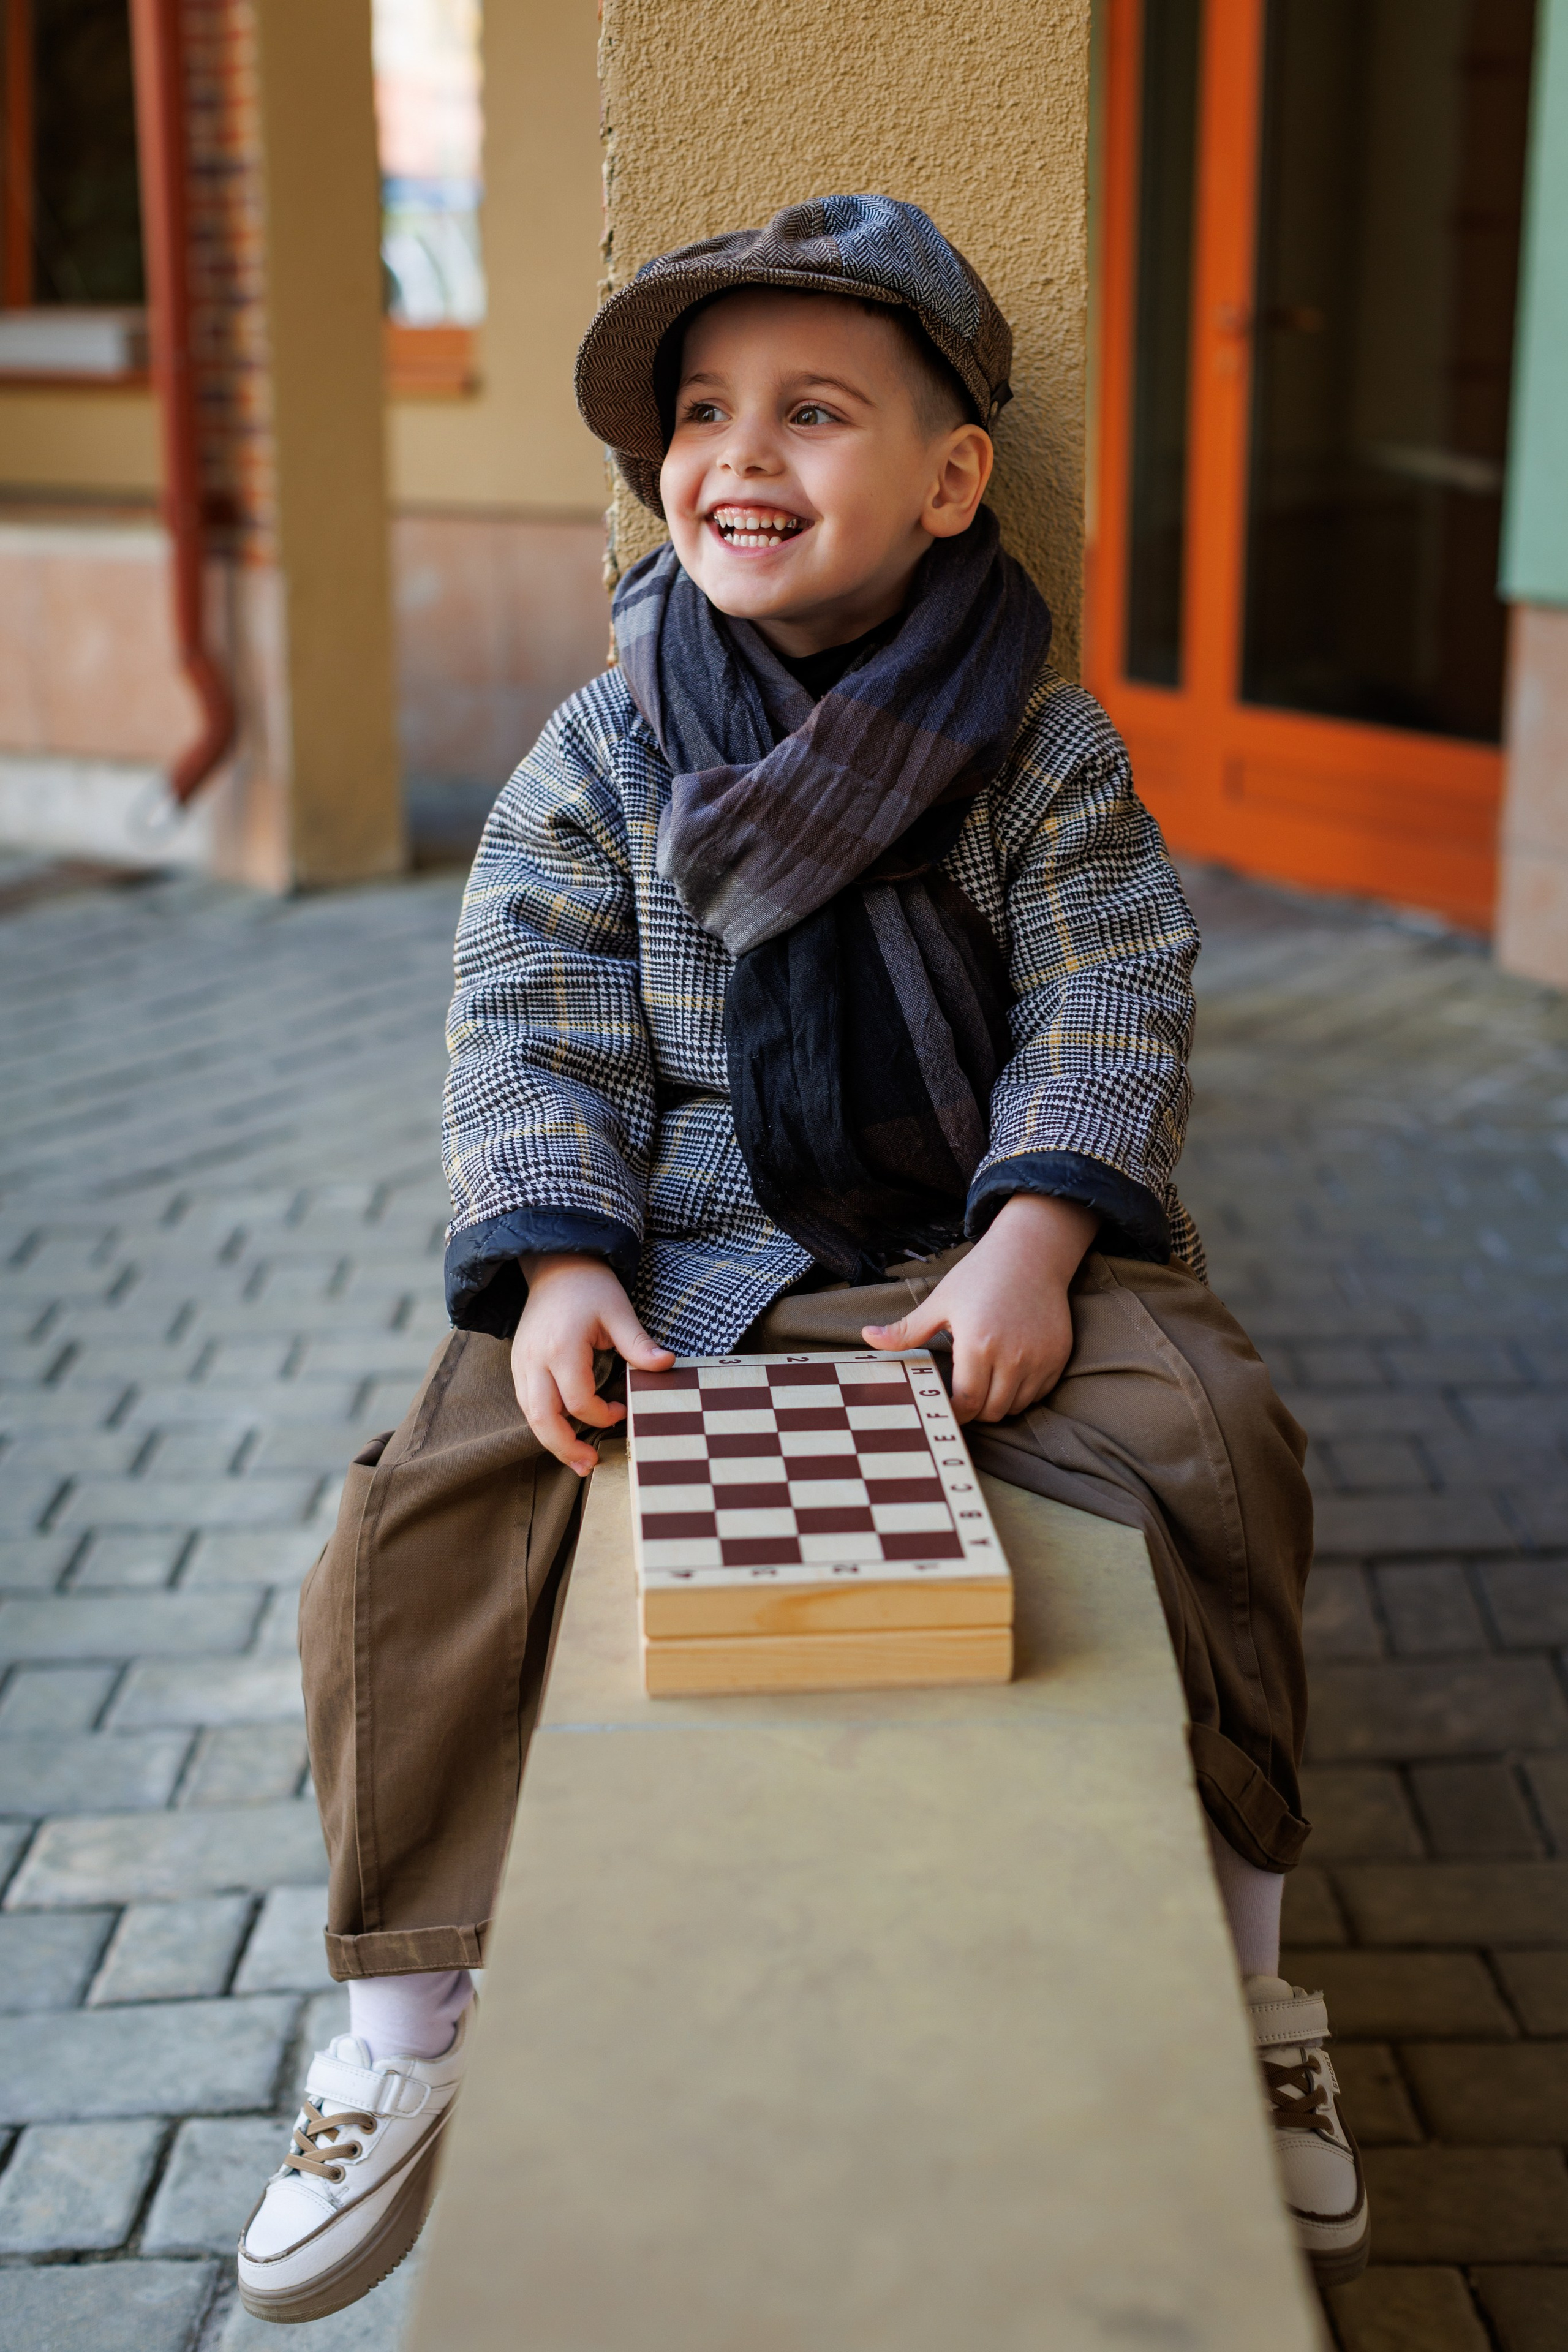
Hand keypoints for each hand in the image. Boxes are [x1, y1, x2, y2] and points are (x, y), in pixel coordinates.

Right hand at [511, 1253, 673, 1474]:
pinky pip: (526, 1402)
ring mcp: (521, 1362)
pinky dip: (543, 1422)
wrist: (556, 1263)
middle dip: (565, 1447)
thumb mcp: (619, 1311)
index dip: (602, 1414)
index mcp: (562, 1347)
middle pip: (542, 1418)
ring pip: (530, 1415)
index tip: (622, 1410)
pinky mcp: (518, 1363)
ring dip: (552, 1441)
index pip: (578, 1400)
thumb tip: (667, 1365)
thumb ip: (638, 1344)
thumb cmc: (590, 1287)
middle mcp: (535, 1359)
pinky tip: (562, 1433)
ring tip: (577, 1460)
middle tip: (590, 1465)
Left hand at [861, 1193, 1097, 1422]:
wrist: (1030, 1253)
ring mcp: (1039, 1359)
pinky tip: (1009, 1371)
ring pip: (1016, 1406)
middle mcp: (1013, 1357)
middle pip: (991, 1411)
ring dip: (998, 1402)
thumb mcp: (940, 1301)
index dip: (953, 1411)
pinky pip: (1039, 1393)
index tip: (944, 1404)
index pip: (966, 1403)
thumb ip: (906, 1330)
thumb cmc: (980, 1275)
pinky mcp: (1058, 1356)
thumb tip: (866, 1337)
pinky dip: (1023, 1392)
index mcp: (978, 1345)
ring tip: (985, 1381)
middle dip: (974, 1410)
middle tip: (963, 1394)